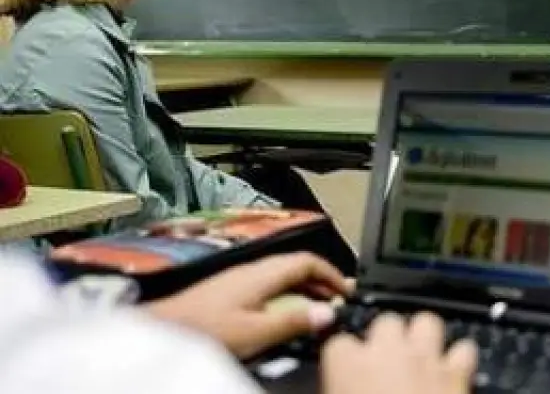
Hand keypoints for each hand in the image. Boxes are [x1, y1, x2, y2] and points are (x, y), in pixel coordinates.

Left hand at [146, 252, 352, 358]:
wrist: (162, 331)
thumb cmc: (204, 329)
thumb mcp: (256, 330)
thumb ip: (293, 321)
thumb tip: (326, 313)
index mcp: (262, 273)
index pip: (308, 261)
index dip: (332, 273)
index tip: (346, 291)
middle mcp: (251, 270)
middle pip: (296, 266)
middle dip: (321, 281)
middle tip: (336, 301)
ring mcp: (237, 279)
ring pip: (280, 275)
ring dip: (303, 288)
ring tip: (315, 309)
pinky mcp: (227, 291)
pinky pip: (267, 285)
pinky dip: (284, 295)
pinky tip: (282, 314)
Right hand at [322, 312, 477, 393]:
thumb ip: (337, 392)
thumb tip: (342, 391)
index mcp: (348, 365)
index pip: (339, 344)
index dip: (344, 360)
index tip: (345, 373)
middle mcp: (389, 353)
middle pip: (386, 322)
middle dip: (386, 338)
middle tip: (384, 364)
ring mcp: (426, 360)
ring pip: (426, 322)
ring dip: (422, 337)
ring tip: (418, 358)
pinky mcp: (458, 373)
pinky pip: (464, 349)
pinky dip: (459, 359)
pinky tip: (451, 373)